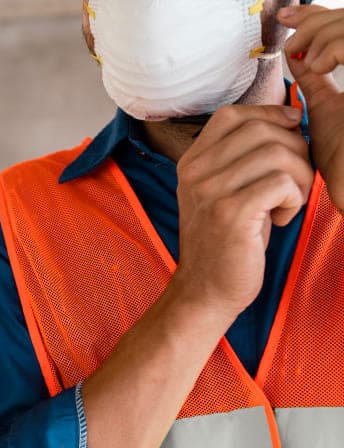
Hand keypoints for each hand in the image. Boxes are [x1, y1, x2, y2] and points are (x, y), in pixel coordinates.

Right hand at [172, 104, 312, 320]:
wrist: (206, 289)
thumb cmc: (225, 240)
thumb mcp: (222, 191)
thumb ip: (241, 157)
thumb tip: (289, 118)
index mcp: (191, 163)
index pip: (232, 115)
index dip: (268, 114)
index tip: (291, 130)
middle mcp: (195, 173)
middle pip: (261, 130)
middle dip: (294, 150)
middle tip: (294, 182)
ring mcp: (210, 192)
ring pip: (278, 154)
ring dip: (299, 178)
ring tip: (289, 203)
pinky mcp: (231, 213)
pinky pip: (282, 182)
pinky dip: (295, 198)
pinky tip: (283, 218)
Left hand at [281, 4, 343, 206]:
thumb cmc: (342, 161)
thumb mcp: (325, 112)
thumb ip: (316, 83)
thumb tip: (297, 58)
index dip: (317, 16)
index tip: (287, 17)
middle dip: (316, 22)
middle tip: (292, 37)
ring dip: (322, 35)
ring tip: (307, 61)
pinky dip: (332, 46)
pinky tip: (318, 66)